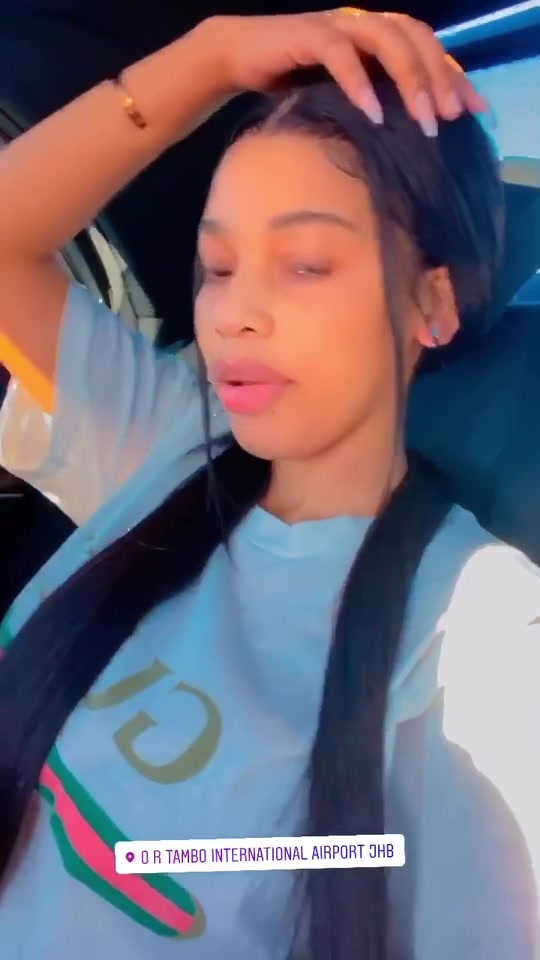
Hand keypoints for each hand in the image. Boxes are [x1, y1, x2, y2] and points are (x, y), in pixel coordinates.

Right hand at [203, 9, 485, 133]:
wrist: (238, 59)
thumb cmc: (292, 84)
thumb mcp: (343, 99)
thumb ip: (373, 105)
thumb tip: (408, 143)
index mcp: (378, 36)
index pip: (428, 49)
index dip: (454, 76)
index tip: (476, 111)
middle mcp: (364, 23)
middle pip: (416, 39)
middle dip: (439, 78)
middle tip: (450, 118)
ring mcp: (338, 25)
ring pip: (387, 39)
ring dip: (410, 79)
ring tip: (422, 118)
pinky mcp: (309, 34)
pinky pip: (340, 54)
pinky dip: (359, 83)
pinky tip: (372, 113)